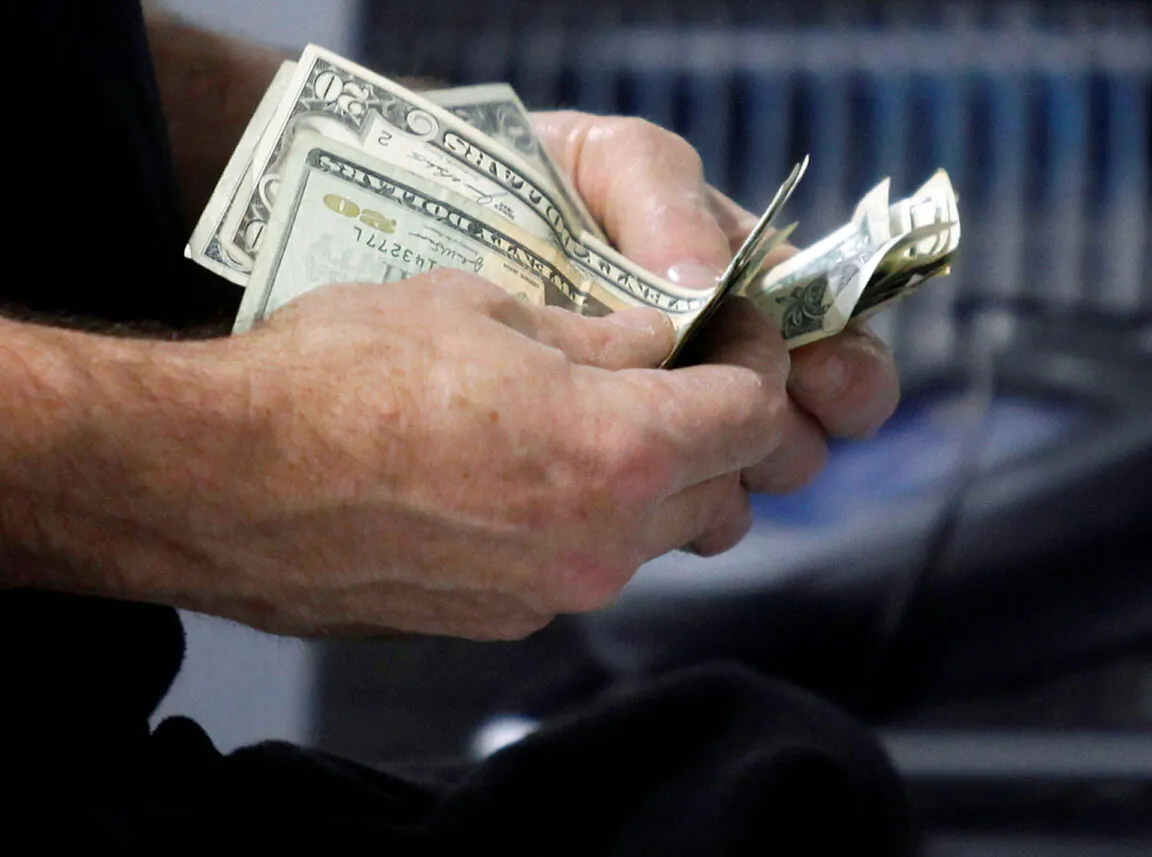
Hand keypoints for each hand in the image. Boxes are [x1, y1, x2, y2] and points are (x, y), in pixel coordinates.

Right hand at [82, 272, 787, 639]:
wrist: (223, 480)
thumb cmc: (341, 375)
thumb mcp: (483, 308)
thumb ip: (599, 335)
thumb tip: (660, 340)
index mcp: (616, 450)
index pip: (752, 414)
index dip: (758, 362)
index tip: (736, 332)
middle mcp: (604, 542)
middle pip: (721, 487)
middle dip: (712, 425)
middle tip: (670, 371)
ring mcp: (554, 592)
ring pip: (656, 534)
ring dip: (651, 479)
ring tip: (589, 420)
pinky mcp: (504, 620)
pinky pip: (584, 564)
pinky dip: (586, 519)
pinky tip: (521, 475)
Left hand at [534, 112, 900, 514]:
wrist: (438, 224)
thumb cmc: (537, 179)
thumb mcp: (609, 160)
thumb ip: (666, 200)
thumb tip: (707, 280)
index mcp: (740, 287)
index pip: (828, 342)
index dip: (846, 372)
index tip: (826, 383)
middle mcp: (716, 364)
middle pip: (797, 428)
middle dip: (793, 433)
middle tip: (766, 423)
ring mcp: (666, 424)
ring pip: (741, 481)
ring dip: (740, 476)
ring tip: (705, 459)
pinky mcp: (612, 470)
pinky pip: (672, 515)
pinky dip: (681, 511)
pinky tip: (649, 493)